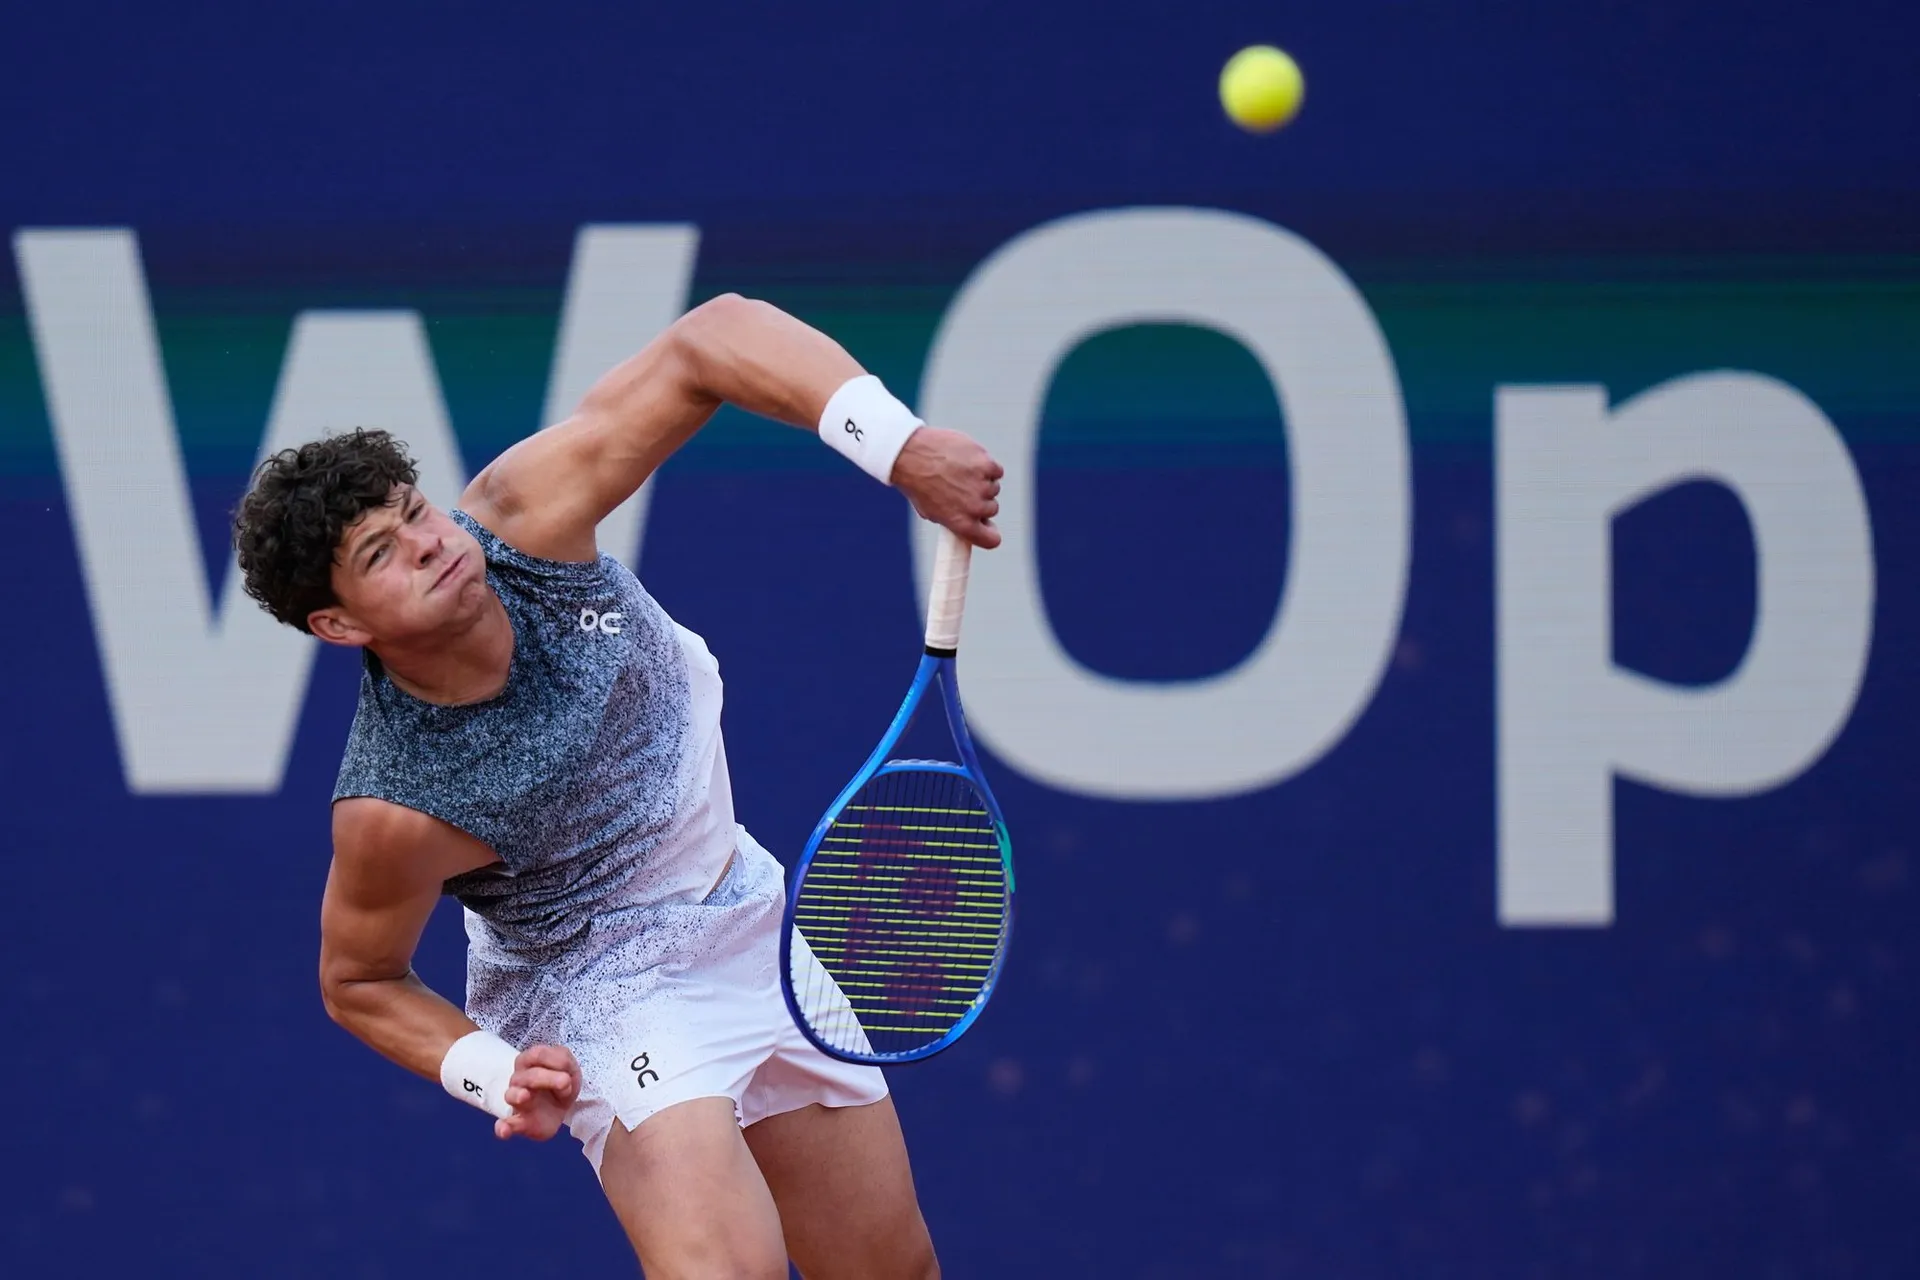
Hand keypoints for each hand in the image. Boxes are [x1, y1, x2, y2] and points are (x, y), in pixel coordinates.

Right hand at [494, 1043, 580, 1141]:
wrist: (558, 1108)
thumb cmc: (560, 1082)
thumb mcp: (570, 1069)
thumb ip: (565, 1066)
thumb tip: (564, 1080)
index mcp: (531, 1062)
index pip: (537, 1054)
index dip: (554, 1059)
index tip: (569, 1071)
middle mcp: (520, 1080)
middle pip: (528, 1076)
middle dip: (546, 1078)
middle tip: (565, 1082)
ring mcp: (517, 1101)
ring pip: (511, 1095)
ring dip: (517, 1095)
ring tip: (524, 1096)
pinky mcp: (519, 1122)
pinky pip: (505, 1124)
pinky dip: (503, 1127)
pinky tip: (504, 1130)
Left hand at [890, 427, 1003, 548]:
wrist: (910, 453)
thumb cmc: (915, 481)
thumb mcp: (929, 510)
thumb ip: (951, 519)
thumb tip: (966, 520)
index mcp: (962, 524)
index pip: (992, 539)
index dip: (989, 532)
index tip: (984, 524)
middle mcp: (976, 507)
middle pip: (992, 509)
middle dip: (980, 500)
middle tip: (962, 488)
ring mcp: (983, 485)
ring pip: (993, 487)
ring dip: (982, 481)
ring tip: (960, 471)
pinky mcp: (987, 465)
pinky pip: (996, 470)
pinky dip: (985, 466)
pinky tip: (968, 461)